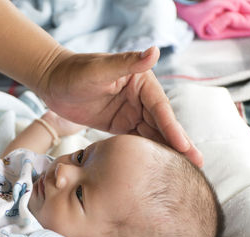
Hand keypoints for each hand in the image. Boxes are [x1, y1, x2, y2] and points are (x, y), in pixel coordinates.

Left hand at [37, 47, 202, 166]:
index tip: (185, 148)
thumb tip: (155, 50)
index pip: (161, 108)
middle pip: (162, 124)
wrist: (52, 83)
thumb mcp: (99, 69)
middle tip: (197, 165)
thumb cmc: (74, 72)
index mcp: (141, 82)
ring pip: (152, 134)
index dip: (173, 129)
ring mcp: (130, 112)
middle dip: (178, 144)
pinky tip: (156, 167)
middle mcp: (140, 98)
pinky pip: (135, 140)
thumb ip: (126, 63)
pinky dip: (147, 153)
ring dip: (166, 152)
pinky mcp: (119, 125)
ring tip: (182, 171)